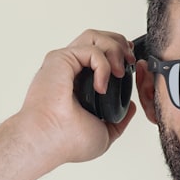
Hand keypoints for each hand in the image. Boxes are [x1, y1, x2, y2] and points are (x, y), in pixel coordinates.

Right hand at [17, 29, 137, 164]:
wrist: (49, 141)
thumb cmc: (65, 143)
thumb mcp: (104, 134)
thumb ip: (119, 121)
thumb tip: (130, 107)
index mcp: (78, 84)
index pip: (101, 56)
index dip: (119, 55)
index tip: (130, 68)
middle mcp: (70, 71)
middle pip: (98, 39)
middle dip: (119, 44)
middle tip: (129, 62)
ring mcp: (65, 64)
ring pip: (94, 36)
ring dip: (114, 48)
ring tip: (119, 71)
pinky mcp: (60, 59)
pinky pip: (90, 49)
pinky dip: (103, 64)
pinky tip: (101, 86)